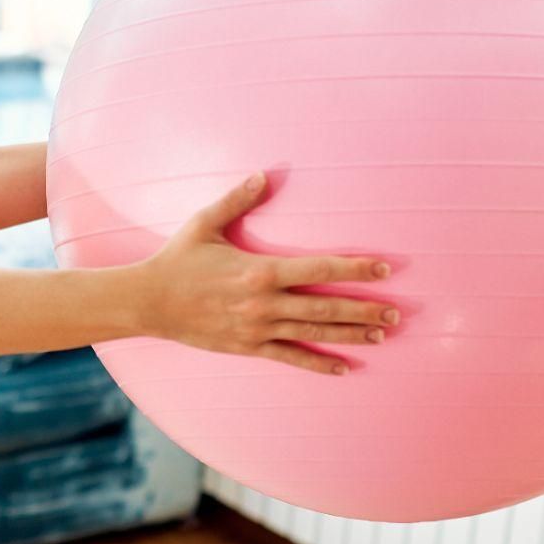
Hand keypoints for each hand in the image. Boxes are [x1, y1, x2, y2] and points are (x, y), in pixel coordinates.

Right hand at [136, 170, 398, 375]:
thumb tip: (263, 175)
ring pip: (314, 333)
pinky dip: (318, 364)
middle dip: (364, 309)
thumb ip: (238, 199)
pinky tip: (343, 368)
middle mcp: (264, 302)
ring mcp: (257, 328)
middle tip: (396, 313)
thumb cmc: (178, 260)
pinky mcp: (248, 346)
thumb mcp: (205, 223)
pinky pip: (290, 358)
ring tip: (382, 335)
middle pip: (325, 306)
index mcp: (260, 270)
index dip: (355, 268)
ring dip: (350, 335)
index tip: (383, 269)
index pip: (319, 267)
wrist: (147, 302)